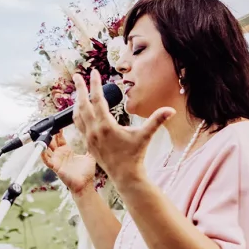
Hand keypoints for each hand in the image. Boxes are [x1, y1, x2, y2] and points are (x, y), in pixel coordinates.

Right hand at [41, 132, 98, 195]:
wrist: (85, 185)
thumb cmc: (86, 173)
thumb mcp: (90, 157)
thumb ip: (91, 148)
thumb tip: (95, 140)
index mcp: (67, 151)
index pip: (60, 139)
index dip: (58, 132)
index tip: (59, 125)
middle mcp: (60, 155)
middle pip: (52, 142)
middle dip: (50, 135)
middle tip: (50, 127)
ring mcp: (57, 161)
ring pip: (47, 150)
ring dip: (44, 143)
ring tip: (43, 136)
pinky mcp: (55, 167)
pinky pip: (47, 161)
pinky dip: (42, 155)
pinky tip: (42, 149)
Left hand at [72, 69, 172, 186]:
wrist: (125, 175)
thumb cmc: (135, 155)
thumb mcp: (145, 136)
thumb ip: (157, 120)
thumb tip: (171, 110)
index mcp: (106, 126)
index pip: (98, 100)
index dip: (95, 84)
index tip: (94, 72)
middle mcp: (94, 131)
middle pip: (83, 104)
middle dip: (80, 89)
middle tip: (77, 76)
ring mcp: (89, 138)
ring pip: (78, 115)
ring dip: (77, 101)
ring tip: (78, 91)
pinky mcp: (88, 144)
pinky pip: (79, 125)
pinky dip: (77, 114)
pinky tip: (80, 110)